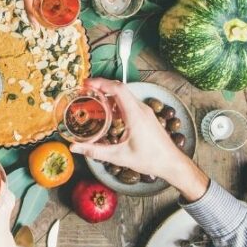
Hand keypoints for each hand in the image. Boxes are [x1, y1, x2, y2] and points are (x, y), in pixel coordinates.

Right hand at [69, 78, 208, 200]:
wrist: (172, 163)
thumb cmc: (150, 160)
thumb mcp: (119, 156)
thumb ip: (95, 151)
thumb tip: (75, 147)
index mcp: (135, 115)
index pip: (118, 89)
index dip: (101, 83)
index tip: (87, 84)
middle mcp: (141, 109)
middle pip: (120, 89)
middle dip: (102, 86)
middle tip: (85, 90)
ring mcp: (145, 112)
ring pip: (125, 95)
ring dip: (109, 93)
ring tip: (93, 99)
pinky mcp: (146, 116)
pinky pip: (129, 103)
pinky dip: (116, 102)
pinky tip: (107, 111)